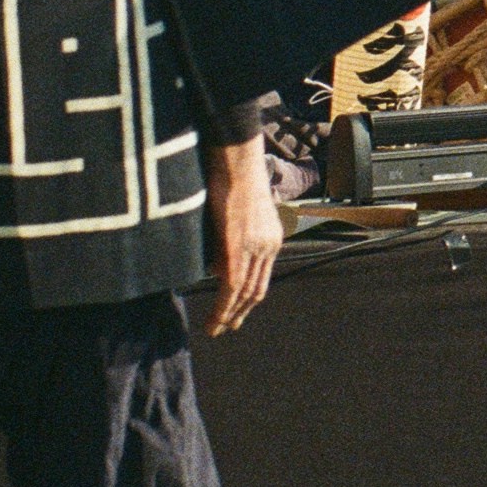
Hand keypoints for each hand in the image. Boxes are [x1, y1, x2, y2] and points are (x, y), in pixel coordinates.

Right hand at [199, 133, 282, 337]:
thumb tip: (216, 257)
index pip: (262, 275)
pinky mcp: (237, 246)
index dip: (249, 296)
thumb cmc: (230, 173)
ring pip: (244, 292)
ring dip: (230, 314)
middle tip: (228, 327)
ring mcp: (255, 246)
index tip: (238, 310)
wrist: (233, 157)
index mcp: (271, 234)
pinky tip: (214, 320)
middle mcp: (268, 244)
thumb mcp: (237, 208)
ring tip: (217, 329)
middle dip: (241, 311)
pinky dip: (223, 307)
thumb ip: (232, 234)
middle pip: (256, 288)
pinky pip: (231, 285)